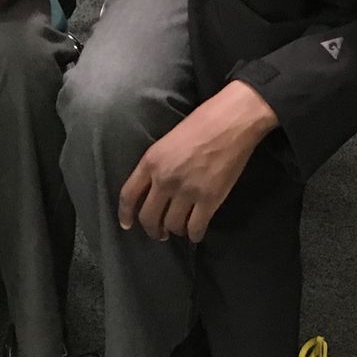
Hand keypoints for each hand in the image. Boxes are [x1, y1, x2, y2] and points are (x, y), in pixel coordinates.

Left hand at [119, 82, 278, 240]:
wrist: (231, 121)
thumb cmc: (200, 124)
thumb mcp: (167, 142)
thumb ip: (156, 166)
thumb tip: (153, 191)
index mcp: (151, 162)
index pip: (128, 196)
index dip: (125, 215)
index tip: (127, 225)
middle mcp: (164, 179)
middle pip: (149, 217)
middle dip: (153, 230)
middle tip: (160, 233)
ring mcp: (187, 191)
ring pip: (172, 225)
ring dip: (175, 231)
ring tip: (181, 229)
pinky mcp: (209, 199)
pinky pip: (195, 227)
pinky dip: (194, 235)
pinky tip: (196, 233)